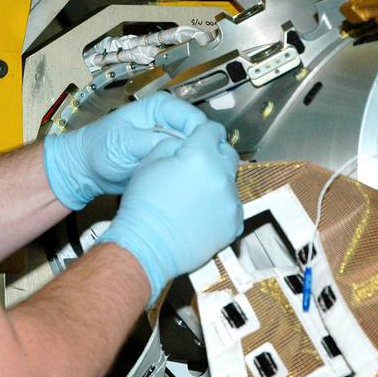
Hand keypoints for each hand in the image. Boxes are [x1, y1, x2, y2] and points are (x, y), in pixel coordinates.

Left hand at [43, 93, 206, 209]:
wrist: (86, 169)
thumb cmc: (97, 148)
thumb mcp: (124, 142)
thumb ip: (151, 140)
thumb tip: (179, 144)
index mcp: (160, 106)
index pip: (192, 117)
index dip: (198, 137)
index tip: (195, 154)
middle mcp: (169, 121)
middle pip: (198, 135)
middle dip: (197, 153)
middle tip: (191, 171)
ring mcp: (170, 141)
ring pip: (195, 152)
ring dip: (191, 165)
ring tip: (182, 178)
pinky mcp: (168, 159)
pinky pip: (186, 166)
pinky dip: (184, 174)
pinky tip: (178, 183)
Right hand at [98, 121, 242, 305]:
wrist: (147, 246)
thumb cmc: (144, 207)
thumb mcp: (150, 162)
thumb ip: (174, 144)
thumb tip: (186, 143)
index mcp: (200, 156)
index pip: (213, 130)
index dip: (204, 133)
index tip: (201, 138)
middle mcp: (220, 176)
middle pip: (228, 153)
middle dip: (215, 154)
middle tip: (197, 166)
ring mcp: (230, 202)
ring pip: (230, 181)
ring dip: (217, 182)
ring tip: (194, 196)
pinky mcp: (233, 224)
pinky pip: (233, 206)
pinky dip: (221, 206)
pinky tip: (201, 212)